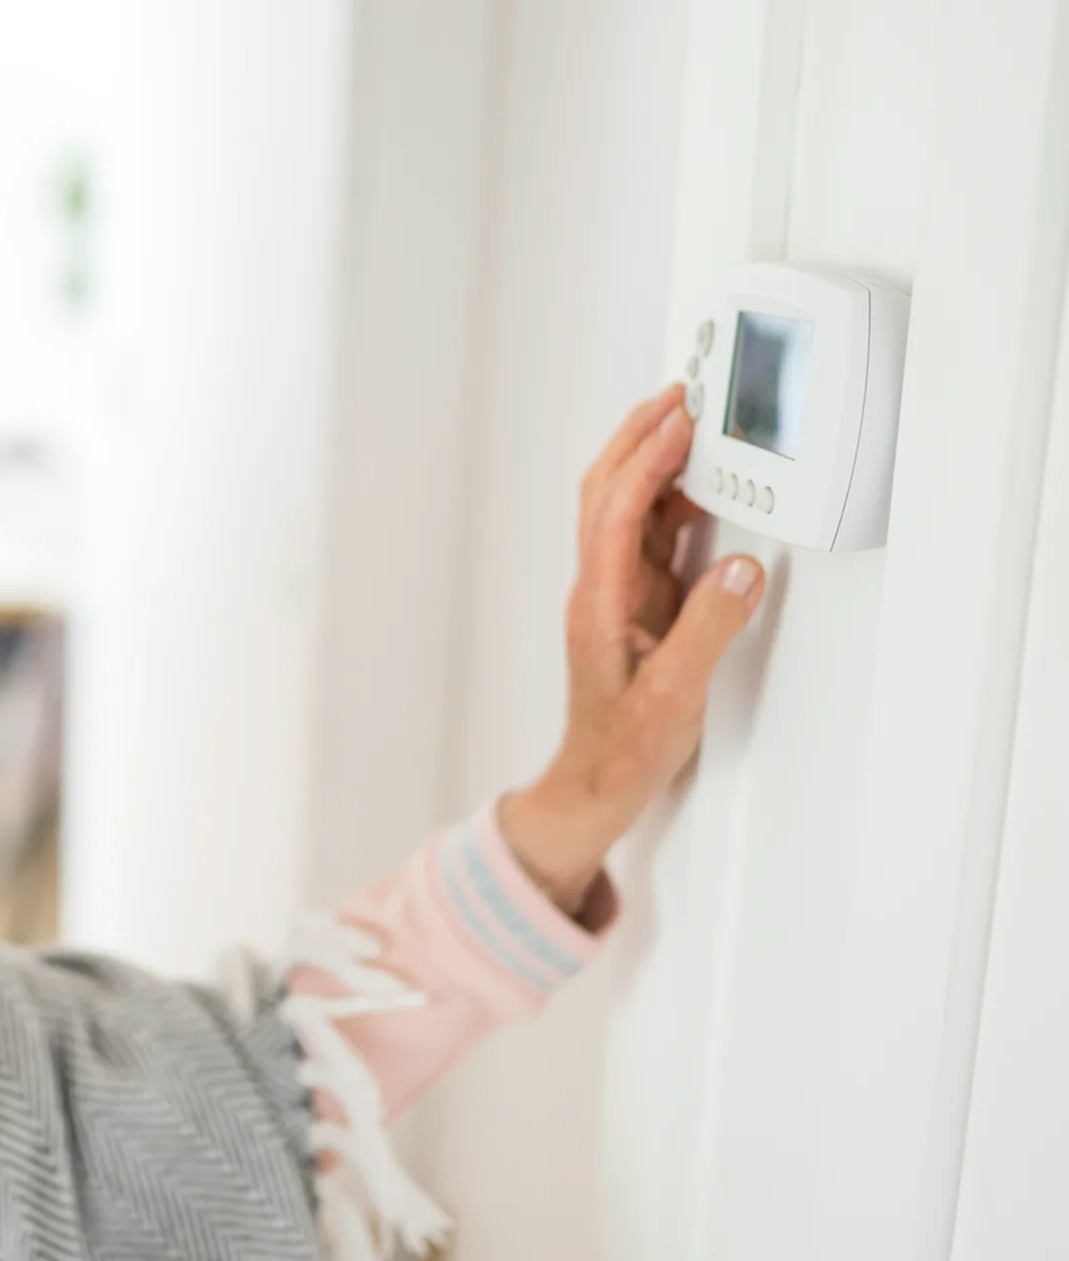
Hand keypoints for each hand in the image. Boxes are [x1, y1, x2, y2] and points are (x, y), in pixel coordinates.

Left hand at [499, 384, 764, 915]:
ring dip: (652, 463)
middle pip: (606, 494)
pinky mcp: (636, 608)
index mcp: (600, 605)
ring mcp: (616, 597)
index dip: (645, 461)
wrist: (597, 786)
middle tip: (680, 396)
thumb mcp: (674, 697)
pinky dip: (672, 504)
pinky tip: (702, 493)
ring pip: (625, 510)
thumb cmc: (623, 749)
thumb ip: (709, 630)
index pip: (615, 513)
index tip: (680, 420)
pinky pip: (650, 539)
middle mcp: (602, 591)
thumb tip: (740, 567)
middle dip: (638, 439)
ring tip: (694, 426)